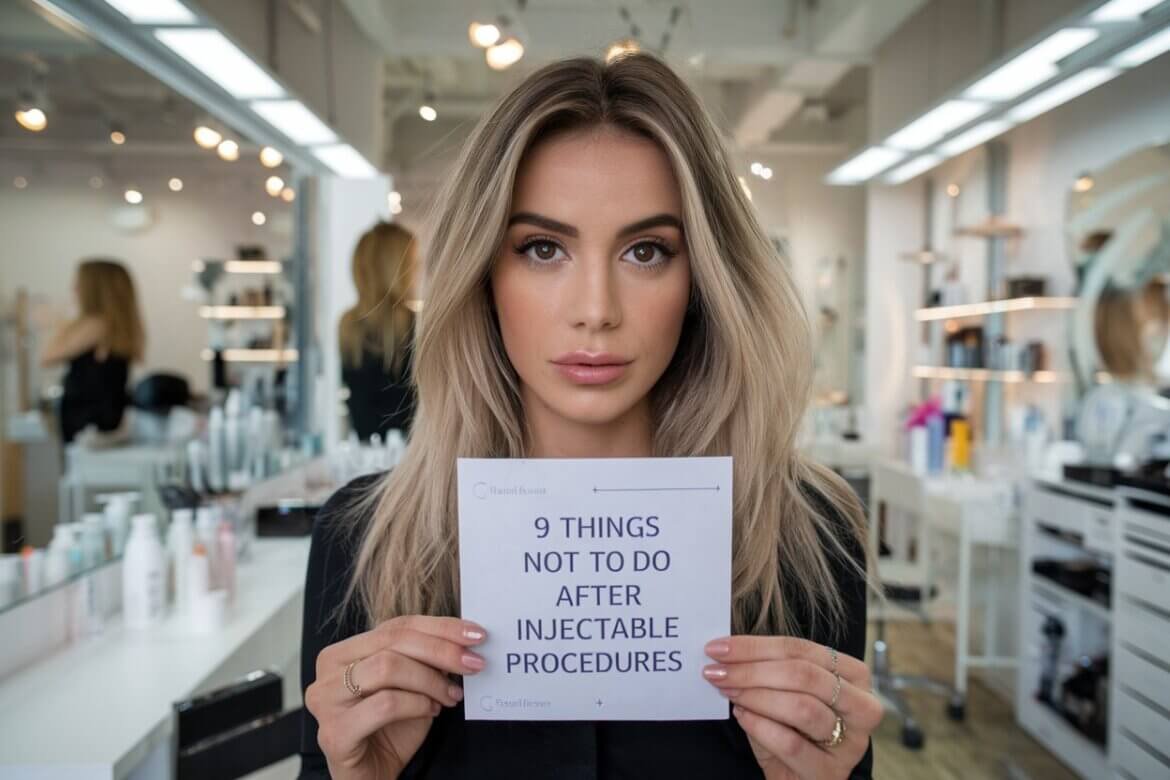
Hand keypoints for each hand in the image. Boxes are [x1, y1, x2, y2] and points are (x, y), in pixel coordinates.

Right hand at [305, 616, 487, 779]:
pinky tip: (433, 712)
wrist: (372, 776)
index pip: (397, 626)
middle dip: (442, 650)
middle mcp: (329, 670)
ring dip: (431, 681)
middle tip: (474, 663)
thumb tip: (464, 639)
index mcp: (344, 651)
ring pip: (388, 667)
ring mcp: (326, 700)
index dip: (440, 627)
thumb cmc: (390, 729)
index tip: (475, 634)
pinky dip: (418, 705)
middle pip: (393, 642)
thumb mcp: (411, 685)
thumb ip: (426, 659)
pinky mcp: (335, 732)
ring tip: (451, 696)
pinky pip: (386, 704)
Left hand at [703, 635, 882, 779]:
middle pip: (804, 675)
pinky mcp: (831, 772)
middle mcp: (862, 706)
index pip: (801, 649)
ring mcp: (851, 742)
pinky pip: (791, 743)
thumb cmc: (791, 730)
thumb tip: (725, 652)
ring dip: (756, 696)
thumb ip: (765, 670)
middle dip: (753, 670)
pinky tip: (742, 717)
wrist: (797, 779)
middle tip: (717, 672)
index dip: (755, 646)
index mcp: (853, 675)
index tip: (718, 648)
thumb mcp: (783, 693)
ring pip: (802, 707)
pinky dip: (760, 726)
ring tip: (729, 693)